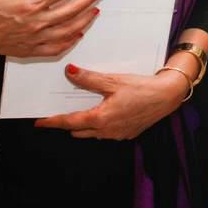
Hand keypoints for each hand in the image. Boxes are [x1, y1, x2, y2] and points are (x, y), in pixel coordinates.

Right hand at [0, 0, 104, 56]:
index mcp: (29, 4)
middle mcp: (35, 23)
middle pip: (71, 10)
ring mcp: (34, 39)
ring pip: (67, 30)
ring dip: (84, 20)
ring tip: (95, 10)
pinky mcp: (29, 50)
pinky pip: (55, 49)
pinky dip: (70, 42)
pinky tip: (78, 34)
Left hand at [34, 64, 185, 138]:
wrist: (168, 95)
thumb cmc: (142, 87)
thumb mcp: (113, 81)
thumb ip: (89, 78)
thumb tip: (69, 72)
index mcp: (100, 118)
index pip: (69, 122)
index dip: (53, 122)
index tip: (39, 123)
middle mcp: (106, 131)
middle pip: (78, 130)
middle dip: (69, 123)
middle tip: (63, 111)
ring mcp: (117, 135)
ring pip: (93, 133)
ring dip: (86, 124)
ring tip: (87, 108)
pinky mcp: (128, 134)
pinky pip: (107, 133)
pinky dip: (102, 124)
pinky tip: (108, 111)